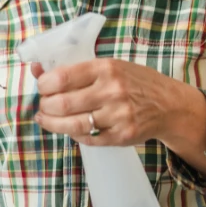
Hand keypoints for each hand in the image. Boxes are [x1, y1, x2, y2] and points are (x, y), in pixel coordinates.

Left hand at [32, 58, 178, 145]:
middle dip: (45, 107)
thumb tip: (36, 69)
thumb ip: (75, 70)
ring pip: (72, 126)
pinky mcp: (121, 136)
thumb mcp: (109, 67)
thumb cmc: (134, 82)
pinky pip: (87, 139)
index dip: (44, 85)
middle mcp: (112, 91)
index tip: (42, 87)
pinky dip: (74, 134)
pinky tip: (70, 128)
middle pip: (62, 104)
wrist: (169, 105)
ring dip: (52, 124)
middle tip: (43, 106)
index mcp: (106, 68)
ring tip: (46, 119)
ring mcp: (118, 116)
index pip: (62, 78)